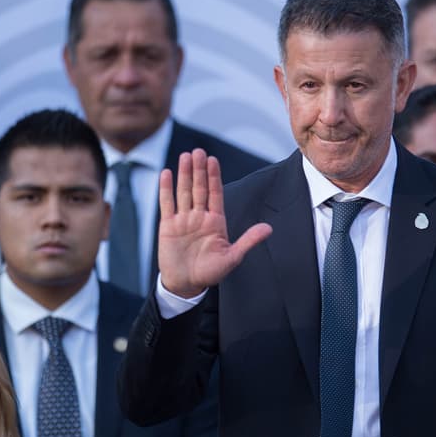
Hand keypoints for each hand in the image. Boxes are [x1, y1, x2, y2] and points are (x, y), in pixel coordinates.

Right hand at [156, 149, 270, 297]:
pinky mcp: (168, 225)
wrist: (186, 285)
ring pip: (184, 192)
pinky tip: (167, 173)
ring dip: (185, 174)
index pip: (215, 194)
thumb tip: (269, 228)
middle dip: (199, 170)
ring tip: (186, 156)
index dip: (214, 177)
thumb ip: (248, 241)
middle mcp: (200, 216)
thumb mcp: (232, 257)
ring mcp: (183, 219)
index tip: (214, 161)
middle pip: (199, 188)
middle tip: (199, 151)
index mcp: (216, 221)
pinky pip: (167, 203)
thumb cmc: (210, 272)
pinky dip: (166, 189)